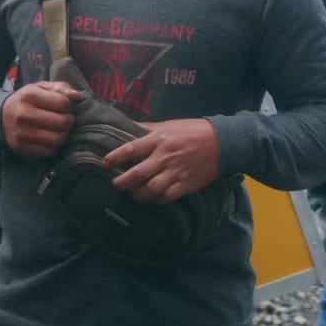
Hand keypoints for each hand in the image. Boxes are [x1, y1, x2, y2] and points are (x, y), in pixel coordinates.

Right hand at [0, 81, 80, 155]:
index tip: (64, 107)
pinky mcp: (21, 147)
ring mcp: (21, 133)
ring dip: (63, 134)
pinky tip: (49, 137)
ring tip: (59, 129)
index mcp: (29, 95)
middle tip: (65, 119)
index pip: (63, 103)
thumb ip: (60, 87)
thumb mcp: (41, 88)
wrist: (1, 116)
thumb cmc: (27, 100)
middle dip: (68, 120)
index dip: (68, 105)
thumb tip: (76, 95)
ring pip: (57, 139)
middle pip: (62, 122)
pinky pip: (48, 151)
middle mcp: (23, 114)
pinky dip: (53, 145)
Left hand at [104, 118, 219, 203]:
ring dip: (138, 194)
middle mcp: (164, 157)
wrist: (221, 143)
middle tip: (115, 184)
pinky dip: (156, 200)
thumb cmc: (191, 131)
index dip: (116, 157)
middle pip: (138, 173)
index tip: (104, 162)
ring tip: (132, 194)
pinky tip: (150, 199)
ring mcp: (175, 172)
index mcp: (158, 140)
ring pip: (151, 189)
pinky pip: (166, 197)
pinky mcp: (185, 184)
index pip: (131, 149)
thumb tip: (126, 125)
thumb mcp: (167, 125)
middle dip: (123, 182)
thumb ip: (146, 128)